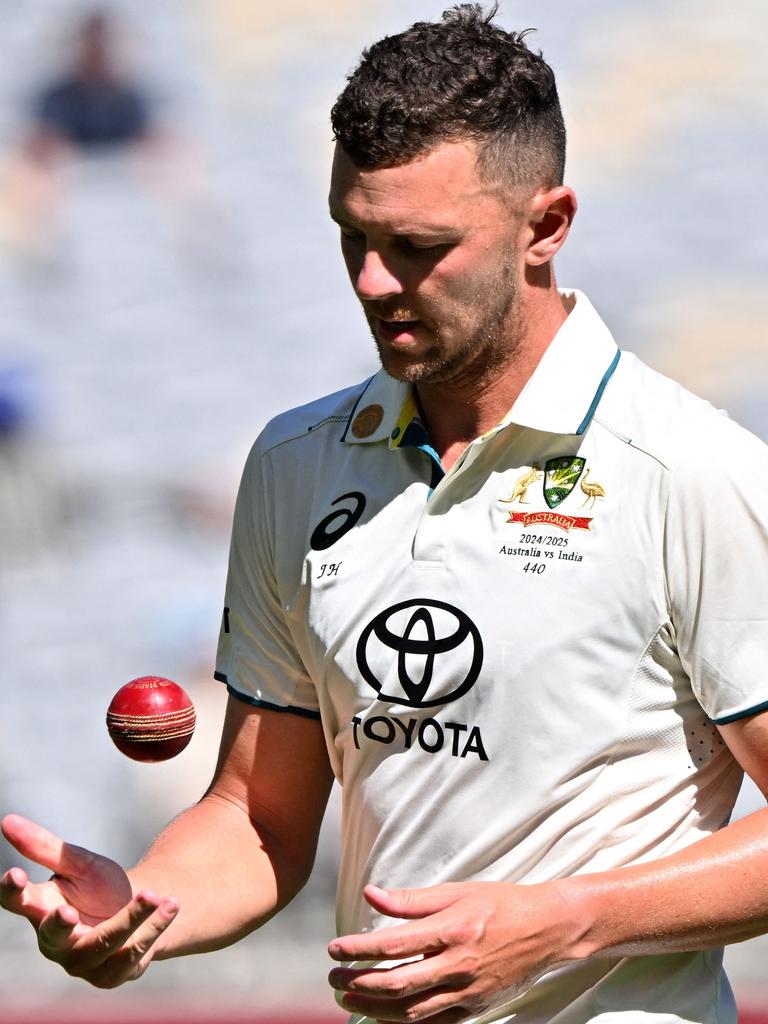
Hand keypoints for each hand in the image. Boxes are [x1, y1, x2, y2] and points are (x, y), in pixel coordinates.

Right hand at [0, 814, 177, 987]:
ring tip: (154, 895)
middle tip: (67, 912)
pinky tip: (169, 905)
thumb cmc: (100, 885)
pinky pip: (131, 954)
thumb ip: (44, 846)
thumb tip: (8, 820)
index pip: (19, 903)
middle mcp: (56, 943)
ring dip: (130, 919)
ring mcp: (83, 963)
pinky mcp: (112, 974)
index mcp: (42, 910)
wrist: (141, 909)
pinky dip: (153, 927)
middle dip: (59, 925)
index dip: (13, 892)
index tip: (15, 875)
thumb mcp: (77, 862)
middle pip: (53, 936)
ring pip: (102, 943)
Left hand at [328, 881, 580, 1023]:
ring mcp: (466, 991)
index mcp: (450, 930)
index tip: (334, 948)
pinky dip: (404, 1022)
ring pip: (411, 1010)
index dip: (359, 949)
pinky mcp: (474, 1007)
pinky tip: (383, 1016)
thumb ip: (411, 899)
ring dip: (374, 1008)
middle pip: (397, 983)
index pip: (393, 945)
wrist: (545, 929)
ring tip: (348, 1000)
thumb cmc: (498, 903)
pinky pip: (432, 1022)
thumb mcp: (455, 892)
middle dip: (359, 983)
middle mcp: (457, 965)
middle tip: (333, 979)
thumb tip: (371, 895)